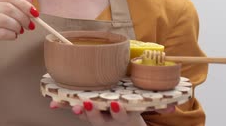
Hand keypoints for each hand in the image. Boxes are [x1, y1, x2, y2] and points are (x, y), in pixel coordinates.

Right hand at [0, 0, 36, 69]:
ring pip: (5, 19)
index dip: (23, 3)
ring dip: (18, 26)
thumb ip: (10, 6)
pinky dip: (12, 35)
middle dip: (23, 16)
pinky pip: (2, 33)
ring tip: (19, 31)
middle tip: (30, 24)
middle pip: (7, 6)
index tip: (34, 12)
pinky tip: (12, 37)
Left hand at [49, 100, 174, 124]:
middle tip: (87, 103)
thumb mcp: (148, 108)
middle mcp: (110, 121)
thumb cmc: (136, 110)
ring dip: (78, 111)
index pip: (122, 117)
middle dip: (93, 113)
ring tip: (73, 104)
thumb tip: (174, 107)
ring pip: (86, 117)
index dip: (118, 112)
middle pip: (100, 119)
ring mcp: (98, 119)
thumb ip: (162, 107)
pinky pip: (73, 110)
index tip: (114, 104)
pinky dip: (62, 106)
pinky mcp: (86, 114)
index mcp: (126, 118)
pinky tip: (52, 104)